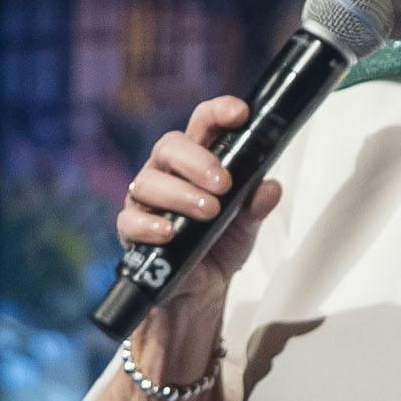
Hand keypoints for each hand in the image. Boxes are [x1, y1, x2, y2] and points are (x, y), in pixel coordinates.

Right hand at [116, 94, 283, 315]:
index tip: (240, 114)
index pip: (203, 124)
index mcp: (198, 160)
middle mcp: (168, 172)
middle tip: (223, 184)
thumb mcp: (248, 223)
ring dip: (181, 194)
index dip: (218, 112)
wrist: (203, 287)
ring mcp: (146, 199)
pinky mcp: (131, 229)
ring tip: (209, 211)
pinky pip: (129, 220)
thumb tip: (271, 188)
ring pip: (149, 181)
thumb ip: (258, 204)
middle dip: (198, 161)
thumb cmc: (221, 242)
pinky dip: (149, 224)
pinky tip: (169, 232)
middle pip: (170, 146)